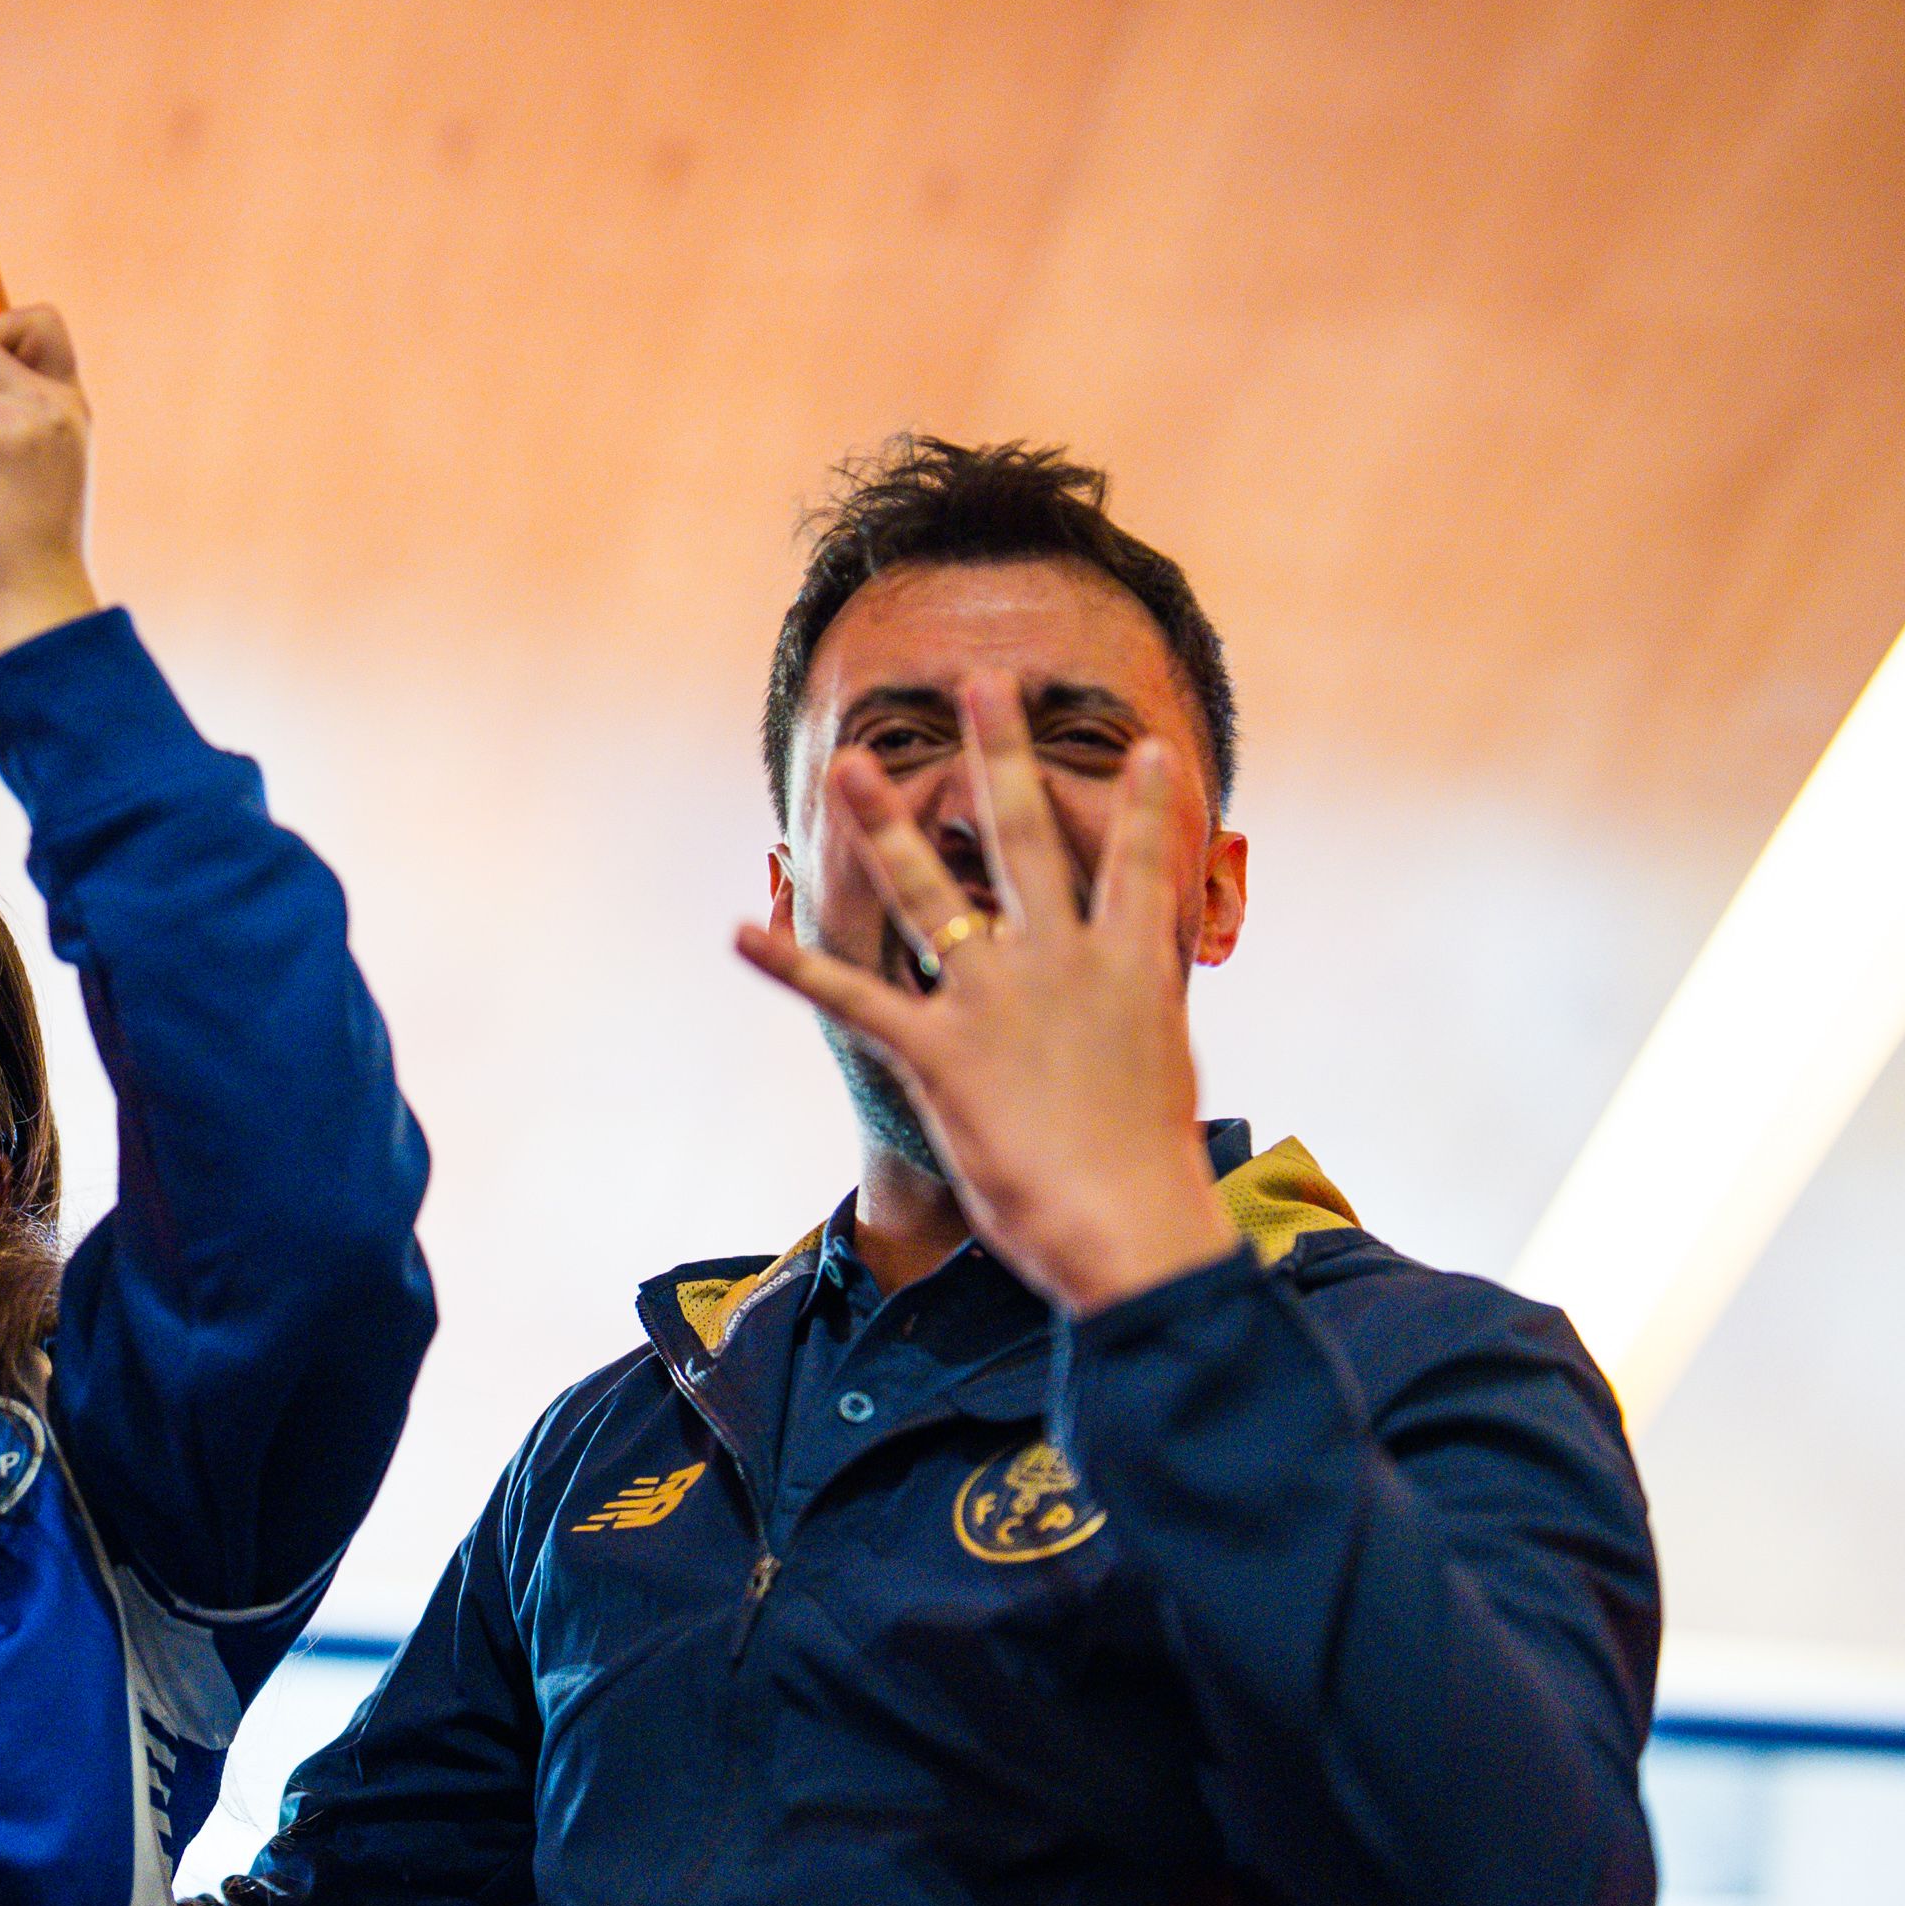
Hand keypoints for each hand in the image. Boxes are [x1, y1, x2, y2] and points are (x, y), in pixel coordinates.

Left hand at [735, 677, 1238, 1311]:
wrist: (1131, 1223)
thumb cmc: (1149, 1167)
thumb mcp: (1161, 1074)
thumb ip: (1142, 1022)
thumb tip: (1144, 1009)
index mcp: (1129, 968)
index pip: (1137, 867)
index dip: (1145, 804)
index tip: (1143, 745)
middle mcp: (1060, 961)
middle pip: (1027, 837)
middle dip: (1001, 754)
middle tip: (981, 682)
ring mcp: (995, 998)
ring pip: (930, 891)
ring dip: (884, 824)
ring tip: (849, 765)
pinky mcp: (939, 1049)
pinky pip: (853, 997)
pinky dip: (792, 966)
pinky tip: (743, 933)